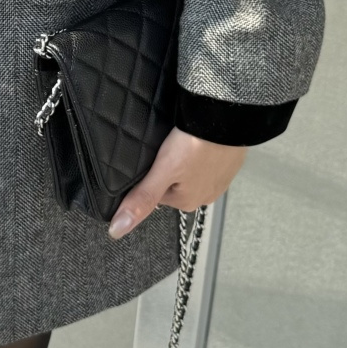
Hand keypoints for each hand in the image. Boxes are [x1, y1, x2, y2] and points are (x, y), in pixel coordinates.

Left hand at [107, 127, 246, 237]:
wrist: (227, 118)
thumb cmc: (196, 144)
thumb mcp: (163, 171)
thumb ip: (142, 198)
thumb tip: (119, 229)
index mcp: (187, 203)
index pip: (155, 193)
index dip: (151, 174)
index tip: (154, 159)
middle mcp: (204, 197)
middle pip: (172, 184)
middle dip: (168, 168)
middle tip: (170, 149)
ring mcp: (218, 181)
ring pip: (189, 172)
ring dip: (185, 160)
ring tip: (184, 144)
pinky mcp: (227, 164)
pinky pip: (205, 162)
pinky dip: (200, 153)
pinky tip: (197, 141)